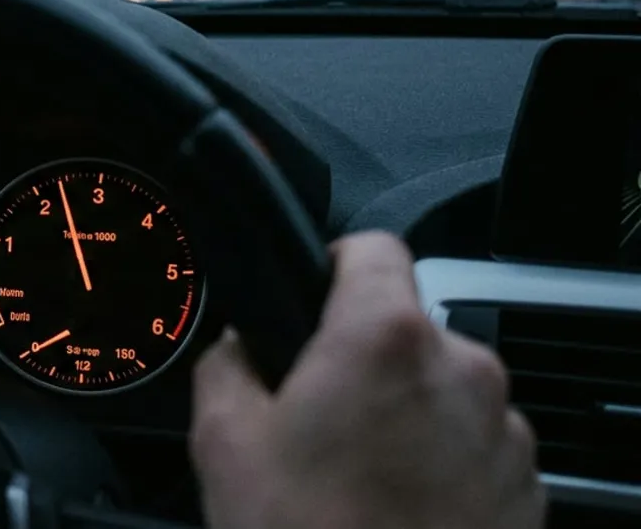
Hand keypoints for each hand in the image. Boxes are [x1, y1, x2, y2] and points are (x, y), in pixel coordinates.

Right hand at [190, 232, 543, 528]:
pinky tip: (397, 505)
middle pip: (407, 326)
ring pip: (445, 388)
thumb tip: (238, 345)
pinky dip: (443, 460)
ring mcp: (503, 432)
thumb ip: (227, 360)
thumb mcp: (222, 438)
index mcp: (384, 337)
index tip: (318, 294)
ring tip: (358, 472)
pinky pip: (478, 445)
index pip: (373, 246)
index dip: (336, 264)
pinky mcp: (527, 487)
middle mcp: (461, 370)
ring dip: (408, 411)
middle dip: (364, 358)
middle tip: (319, 416)